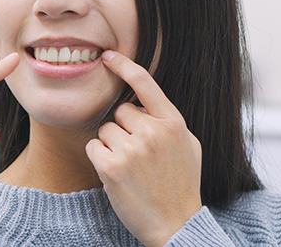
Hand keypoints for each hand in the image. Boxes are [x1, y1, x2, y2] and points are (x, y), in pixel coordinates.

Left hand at [85, 50, 202, 246]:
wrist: (175, 224)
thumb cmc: (182, 185)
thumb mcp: (188, 146)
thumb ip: (168, 121)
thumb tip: (146, 102)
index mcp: (173, 123)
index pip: (145, 83)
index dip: (124, 66)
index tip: (108, 56)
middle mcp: (153, 132)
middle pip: (119, 112)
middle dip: (123, 128)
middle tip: (137, 154)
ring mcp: (132, 149)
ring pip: (104, 130)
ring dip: (111, 145)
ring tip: (130, 167)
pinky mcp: (111, 167)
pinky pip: (93, 147)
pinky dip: (99, 158)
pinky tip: (116, 174)